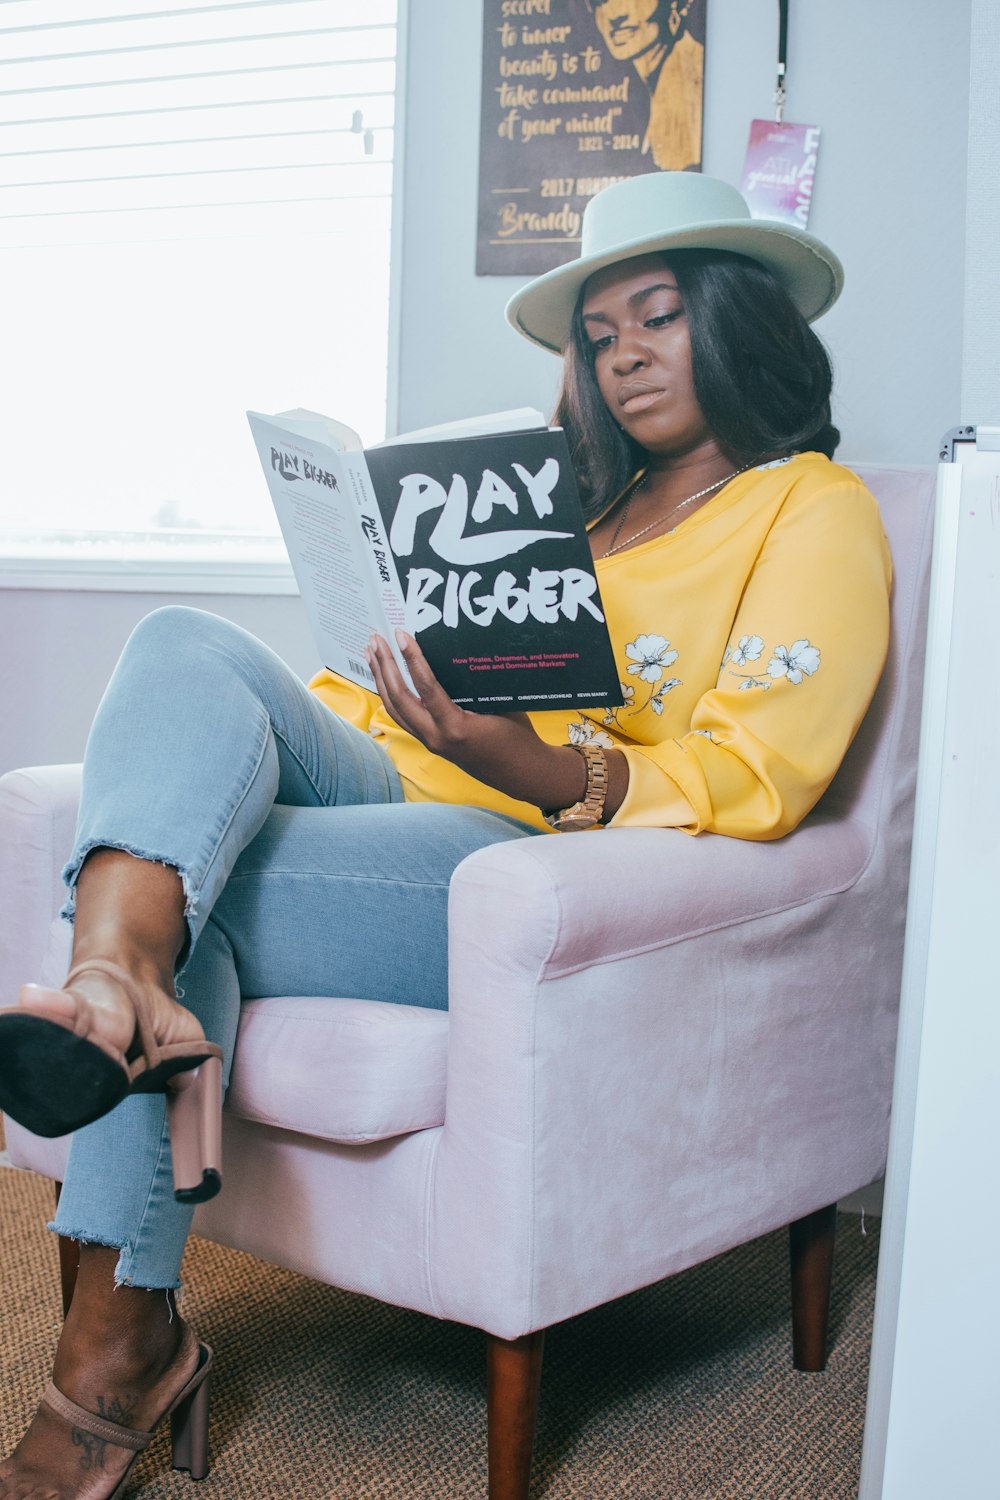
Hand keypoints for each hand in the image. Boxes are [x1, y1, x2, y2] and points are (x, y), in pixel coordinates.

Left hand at [364, 630, 597, 810]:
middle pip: (399, 699)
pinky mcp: (432, 744)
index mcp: (456, 727)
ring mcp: (431, 743)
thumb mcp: (500, 706)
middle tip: (375, 638)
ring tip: (372, 654)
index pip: (425, 687)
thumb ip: (474, 687)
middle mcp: (436, 738)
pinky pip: (404, 718)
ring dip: (382, 680)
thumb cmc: (518, 738)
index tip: (400, 634)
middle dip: (384, 667)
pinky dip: (392, 696)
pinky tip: (387, 681)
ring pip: (396, 710)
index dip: (411, 658)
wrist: (523, 774)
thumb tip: (455, 655)